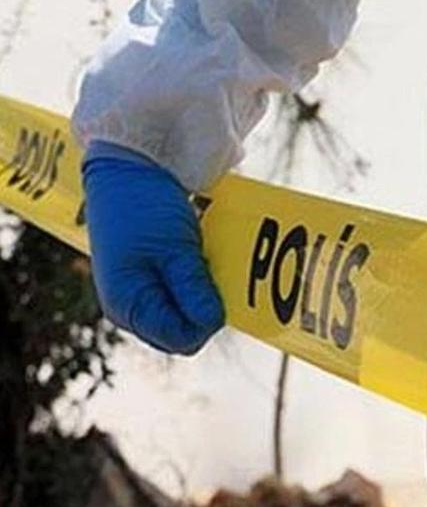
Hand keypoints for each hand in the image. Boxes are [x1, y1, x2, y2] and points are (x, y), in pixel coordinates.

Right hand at [83, 143, 223, 354]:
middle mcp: (127, 308)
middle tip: (210, 273)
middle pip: (182, 333)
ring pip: (182, 316)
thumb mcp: (176, 248)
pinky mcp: (145, 280)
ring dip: (201, 296)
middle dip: (204, 311)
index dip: (207, 321)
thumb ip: (193, 288)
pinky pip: (178, 297)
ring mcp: (135, 295)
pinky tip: (195, 260)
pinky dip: (193, 285)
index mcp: (127, 304)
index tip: (217, 289)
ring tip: (200, 262)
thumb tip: (213, 322)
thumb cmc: (146, 205)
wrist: (128, 167)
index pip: (181, 339)